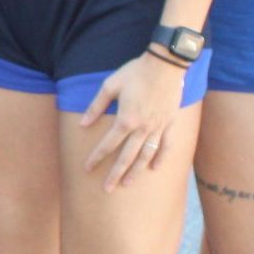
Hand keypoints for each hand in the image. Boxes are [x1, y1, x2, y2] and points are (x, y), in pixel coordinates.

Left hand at [80, 51, 186, 191]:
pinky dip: (160, 158)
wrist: (165, 65)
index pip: (108, 144)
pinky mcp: (170, 123)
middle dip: (115, 174)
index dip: (96, 157)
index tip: (87, 169)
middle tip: (107, 189)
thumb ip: (96, 106)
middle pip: (126, 157)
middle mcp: (142, 128)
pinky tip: (154, 168)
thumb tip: (83, 124)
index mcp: (126, 119)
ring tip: (127, 184)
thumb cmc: (135, 72)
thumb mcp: (110, 85)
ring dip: (135, 171)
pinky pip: (166, 146)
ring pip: (146, 155)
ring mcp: (158, 127)